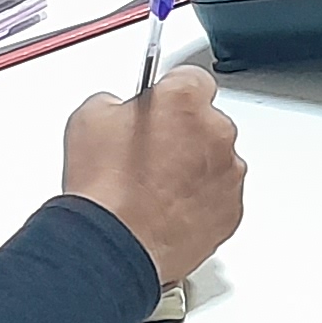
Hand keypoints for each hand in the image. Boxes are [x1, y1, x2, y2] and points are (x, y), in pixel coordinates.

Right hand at [63, 67, 245, 284]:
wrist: (115, 244)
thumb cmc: (105, 188)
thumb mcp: (90, 118)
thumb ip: (115, 103)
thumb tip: (120, 111)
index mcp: (185, 100)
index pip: (190, 78)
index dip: (169, 94)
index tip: (159, 105)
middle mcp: (216, 132)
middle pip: (205, 121)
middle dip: (182, 133)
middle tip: (149, 155)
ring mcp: (228, 173)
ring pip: (215, 160)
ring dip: (193, 168)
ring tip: (154, 189)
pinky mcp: (232, 210)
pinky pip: (219, 196)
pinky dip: (200, 201)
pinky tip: (167, 210)